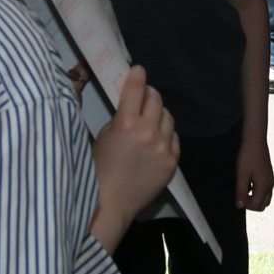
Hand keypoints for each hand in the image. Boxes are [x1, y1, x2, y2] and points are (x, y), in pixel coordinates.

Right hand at [92, 65, 179, 218]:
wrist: (111, 203)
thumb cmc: (99, 169)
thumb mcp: (103, 136)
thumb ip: (120, 117)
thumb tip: (130, 104)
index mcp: (127, 124)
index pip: (136, 89)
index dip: (137, 75)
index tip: (138, 70)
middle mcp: (149, 132)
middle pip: (156, 99)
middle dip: (149, 94)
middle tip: (143, 96)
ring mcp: (164, 147)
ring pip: (168, 117)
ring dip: (159, 114)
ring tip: (150, 120)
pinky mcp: (172, 161)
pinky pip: (174, 137)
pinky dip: (166, 133)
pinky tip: (156, 139)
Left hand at [234, 135, 273, 211]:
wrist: (255, 141)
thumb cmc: (248, 156)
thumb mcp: (241, 175)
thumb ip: (241, 192)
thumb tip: (240, 206)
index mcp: (264, 186)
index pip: (256, 206)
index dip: (246, 205)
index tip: (237, 197)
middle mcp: (270, 185)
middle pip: (263, 205)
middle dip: (251, 204)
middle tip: (241, 195)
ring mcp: (271, 180)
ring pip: (265, 198)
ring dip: (255, 198)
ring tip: (244, 189)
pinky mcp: (269, 175)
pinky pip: (265, 190)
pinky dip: (258, 192)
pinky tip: (249, 182)